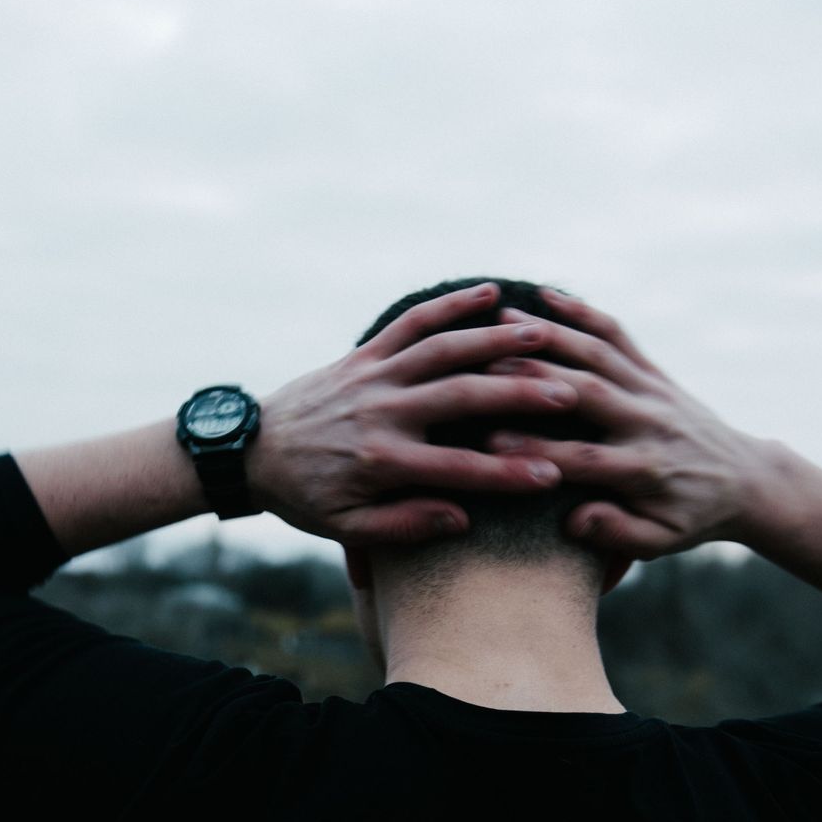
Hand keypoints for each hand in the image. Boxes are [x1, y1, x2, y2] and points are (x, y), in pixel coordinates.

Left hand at [246, 282, 579, 545]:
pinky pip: (410, 324)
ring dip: (494, 339)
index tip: (553, 476)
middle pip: (459, 397)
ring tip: (545, 334)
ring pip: (441, 350)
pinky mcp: (363, 354)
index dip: (507, 473)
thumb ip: (403, 526)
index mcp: (380, 462)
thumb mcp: (346, 527)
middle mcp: (380, 412)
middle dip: (517, 394)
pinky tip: (489, 294)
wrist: (251, 452)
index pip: (456, 469)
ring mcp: (372, 376)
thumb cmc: (305, 497)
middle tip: (571, 393)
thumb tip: (461, 519)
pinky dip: (448, 306)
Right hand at [480, 289, 783, 558]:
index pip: (583, 457)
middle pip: (588, 392)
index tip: (489, 444)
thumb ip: (618, 534)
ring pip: (599, 353)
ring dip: (550, 333)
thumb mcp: (661, 541)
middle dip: (534, 376)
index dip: (535, 450)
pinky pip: (619, 335)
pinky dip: (584, 312)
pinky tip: (546, 297)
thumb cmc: (691, 518)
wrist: (746, 481)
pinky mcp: (655, 372)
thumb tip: (573, 521)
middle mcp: (648, 422)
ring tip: (502, 319)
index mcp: (644, 469)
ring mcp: (652, 391)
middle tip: (482, 362)